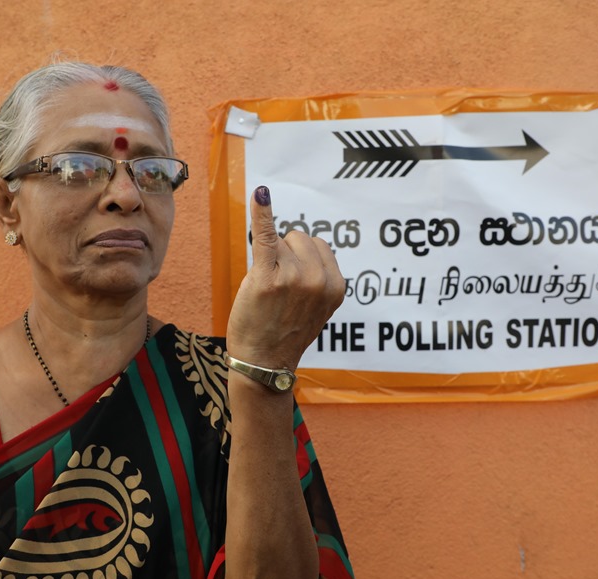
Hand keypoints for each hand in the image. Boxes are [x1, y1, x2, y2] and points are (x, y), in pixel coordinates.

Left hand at [226, 186, 344, 370]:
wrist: (263, 362)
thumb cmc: (285, 333)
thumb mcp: (316, 307)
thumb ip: (318, 278)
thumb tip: (304, 239)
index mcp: (337, 286)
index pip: (320, 246)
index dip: (301, 261)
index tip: (294, 288)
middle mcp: (319, 280)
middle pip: (300, 238)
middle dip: (286, 256)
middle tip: (278, 290)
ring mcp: (294, 277)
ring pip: (282, 241)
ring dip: (272, 259)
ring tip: (268, 290)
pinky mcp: (267, 276)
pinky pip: (267, 235)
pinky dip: (263, 213)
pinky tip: (261, 195)